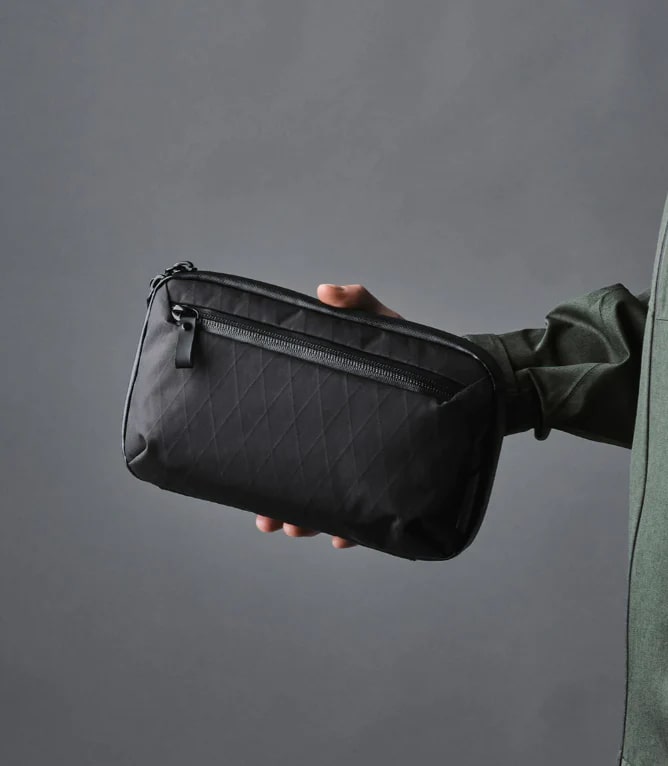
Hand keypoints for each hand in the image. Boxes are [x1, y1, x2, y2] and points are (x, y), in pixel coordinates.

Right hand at [256, 283, 403, 548]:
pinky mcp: (392, 478)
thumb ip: (356, 302)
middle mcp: (339, 440)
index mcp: (327, 411)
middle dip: (279, 504)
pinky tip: (344, 536)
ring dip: (307, 521)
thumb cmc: (410, 348)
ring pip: (328, 502)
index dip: (264, 463)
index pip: (288, 438)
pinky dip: (355, 529)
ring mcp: (363, 461)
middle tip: (268, 519)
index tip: (247, 480)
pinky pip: (370, 512)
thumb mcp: (381, 322)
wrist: (458, 374)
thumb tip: (325, 291)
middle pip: (300, 479)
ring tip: (297, 527)